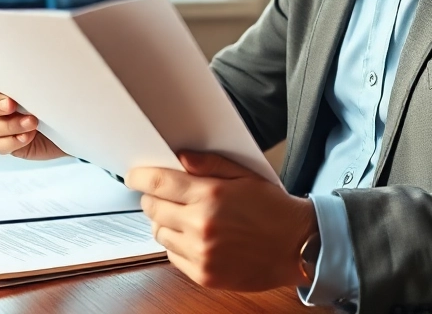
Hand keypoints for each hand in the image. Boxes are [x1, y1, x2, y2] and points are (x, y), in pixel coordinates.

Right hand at [0, 67, 66, 160]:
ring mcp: (0, 124)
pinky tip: (28, 136)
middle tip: (12, 104)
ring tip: (32, 122)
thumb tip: (33, 48)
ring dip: (8, 125)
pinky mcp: (9, 143)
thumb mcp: (47, 75)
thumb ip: (32, 66)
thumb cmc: (60, 91)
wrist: (74, 120)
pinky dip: (13, 142)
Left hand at [126, 152, 317, 291]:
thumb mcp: (245, 175)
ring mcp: (201, 252)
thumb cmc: (273, 209)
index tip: (133, 177)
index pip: (157, 183)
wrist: (297, 247)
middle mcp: (201, 225)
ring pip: (159, 233)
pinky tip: (195, 237)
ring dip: (165, 223)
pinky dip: (177, 245)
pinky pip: (173, 256)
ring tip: (185, 218)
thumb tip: (180, 158)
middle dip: (153, 199)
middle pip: (153, 208)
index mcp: (211, 196)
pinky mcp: (204, 274)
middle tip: (164, 196)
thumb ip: (210, 164)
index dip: (139, 178)